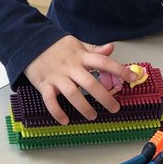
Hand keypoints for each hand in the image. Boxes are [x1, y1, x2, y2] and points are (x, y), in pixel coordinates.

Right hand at [24, 37, 138, 124]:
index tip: (133, 78)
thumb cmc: (56, 46)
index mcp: (81, 56)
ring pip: (72, 93)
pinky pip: (50, 100)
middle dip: (104, 97)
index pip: (104, 62)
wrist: (29, 43)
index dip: (120, 70)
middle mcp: (70, 67)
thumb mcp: (76, 44)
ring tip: (93, 116)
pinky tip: (65, 121)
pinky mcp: (43, 84)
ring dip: (84, 107)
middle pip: (90, 83)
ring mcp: (57, 76)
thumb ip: (94, 49)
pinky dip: (57, 112)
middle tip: (115, 108)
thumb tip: (111, 48)